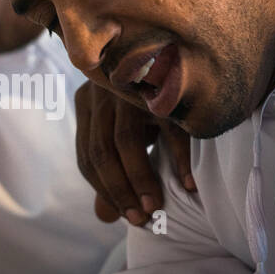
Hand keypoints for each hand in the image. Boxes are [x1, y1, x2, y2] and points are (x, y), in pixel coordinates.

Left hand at [74, 81, 194, 224]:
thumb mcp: (125, 133)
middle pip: (102, 150)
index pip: (87, 156)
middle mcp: (103, 92)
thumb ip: (113, 171)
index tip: (127, 215)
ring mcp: (131, 87)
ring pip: (125, 141)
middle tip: (141, 218)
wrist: (177, 55)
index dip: (105, 190)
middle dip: (120, 189)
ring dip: (141, 180)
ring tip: (155, 206)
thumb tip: (102, 216)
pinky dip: (178, 160)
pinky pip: (168, 127)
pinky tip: (188, 184)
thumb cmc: (147, 104)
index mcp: (87, 102)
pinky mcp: (164, 85)